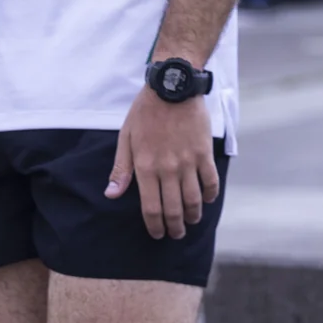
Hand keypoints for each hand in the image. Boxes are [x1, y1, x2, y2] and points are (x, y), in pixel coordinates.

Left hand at [105, 88, 218, 239]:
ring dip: (193, 214)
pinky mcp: (204, 153)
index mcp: (145, 168)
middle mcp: (167, 170)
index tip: (158, 234)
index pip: (151, 208)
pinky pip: (210, 180)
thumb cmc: (145, 113)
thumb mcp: (126, 139)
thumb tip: (111, 195)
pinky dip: (210, 194)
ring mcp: (188, 162)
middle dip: (175, 226)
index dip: (155, 226)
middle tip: (177, 233)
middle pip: (173, 208)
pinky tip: (208, 200)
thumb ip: (121, 169)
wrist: (172, 89)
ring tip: (192, 221)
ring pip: (193, 198)